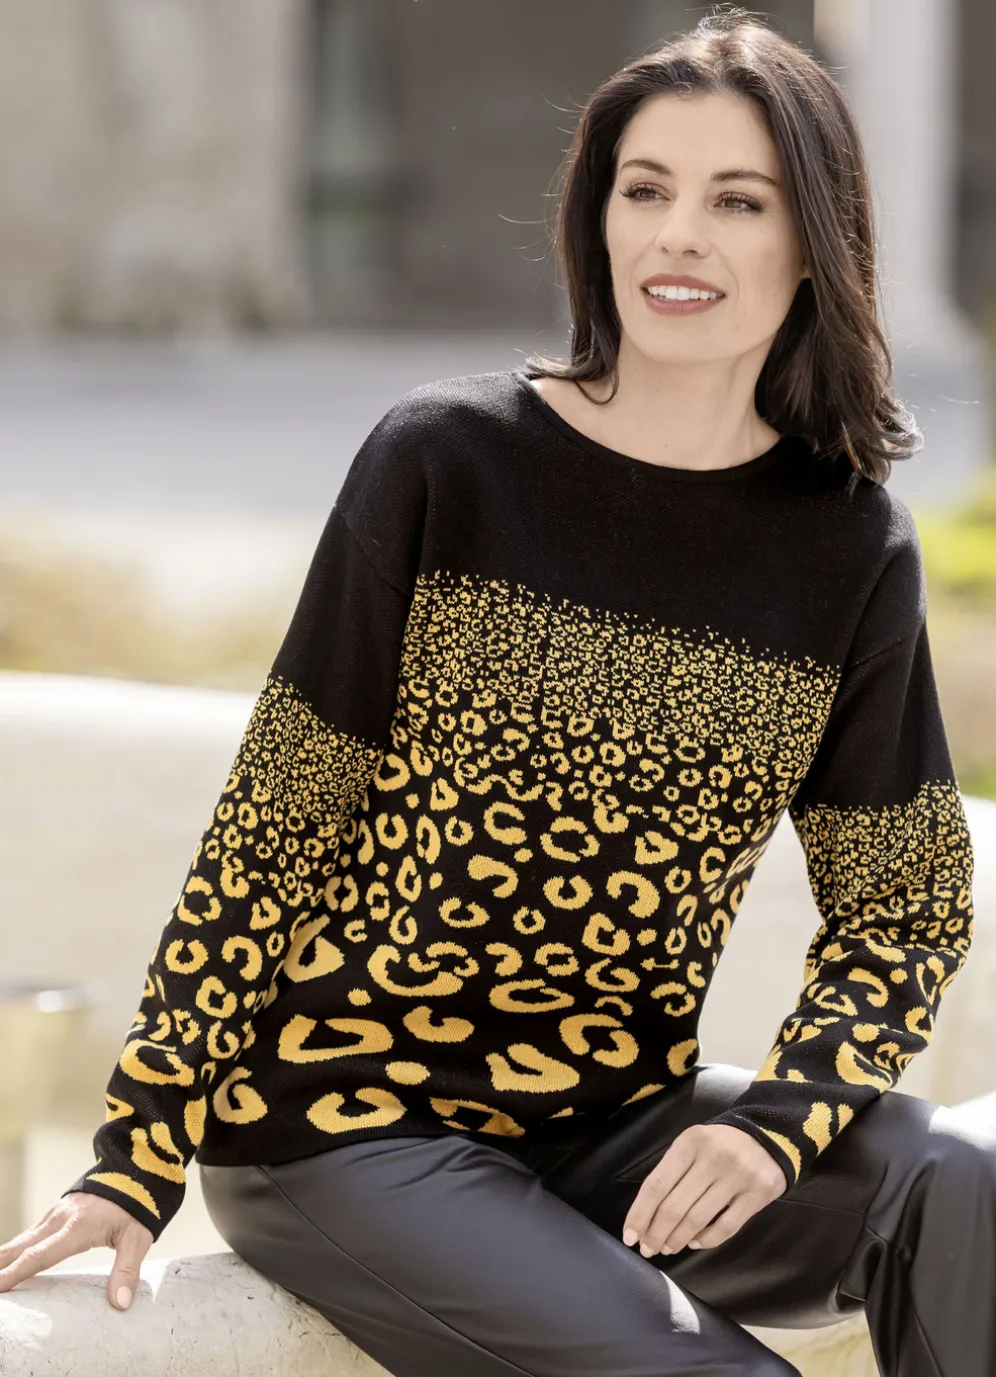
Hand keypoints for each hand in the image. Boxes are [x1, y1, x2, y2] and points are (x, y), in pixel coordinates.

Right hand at [0, 1192, 153, 1309]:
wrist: (135, 1170)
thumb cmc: (137, 1206)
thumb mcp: (138, 1238)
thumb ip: (127, 1270)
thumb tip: (120, 1304)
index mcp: (77, 1228)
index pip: (40, 1256)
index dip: (15, 1273)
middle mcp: (59, 1220)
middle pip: (20, 1248)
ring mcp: (54, 1215)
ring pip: (20, 1240)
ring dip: (2, 1259)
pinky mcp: (54, 1214)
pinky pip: (28, 1236)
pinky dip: (12, 1251)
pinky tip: (3, 1264)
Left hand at [622, 1123, 787, 1256]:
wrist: (769, 1134)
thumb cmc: (719, 1144)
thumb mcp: (693, 1144)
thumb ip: (673, 1171)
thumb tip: (648, 1215)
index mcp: (689, 1143)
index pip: (657, 1184)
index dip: (640, 1214)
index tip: (629, 1237)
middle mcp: (711, 1158)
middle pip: (674, 1206)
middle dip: (656, 1233)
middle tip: (648, 1249)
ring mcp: (736, 1177)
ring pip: (697, 1219)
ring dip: (677, 1239)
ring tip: (667, 1248)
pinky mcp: (757, 1194)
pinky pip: (726, 1227)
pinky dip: (706, 1240)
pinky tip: (694, 1243)